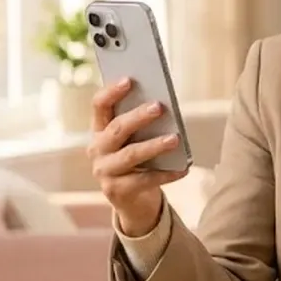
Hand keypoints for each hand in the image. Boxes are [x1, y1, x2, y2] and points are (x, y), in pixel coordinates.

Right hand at [87, 77, 187, 236]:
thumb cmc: (137, 161)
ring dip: (154, 145)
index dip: (111, 92)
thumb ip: (141, 124)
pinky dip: (166, 174)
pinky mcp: (117, 191)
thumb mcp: (134, 140)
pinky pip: (145, 180)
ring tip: (175, 139)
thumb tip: (162, 106)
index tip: (129, 80)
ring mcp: (105, 172)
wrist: (133, 201)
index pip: (99, 106)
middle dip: (138, 117)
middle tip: (159, 107)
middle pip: (116, 129)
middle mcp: (97, 150)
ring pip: (130, 155)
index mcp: (99, 130)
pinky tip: (183, 168)